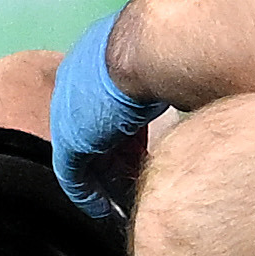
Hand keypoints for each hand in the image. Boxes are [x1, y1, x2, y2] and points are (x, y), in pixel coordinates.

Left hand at [47, 2, 164, 220]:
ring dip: (103, 177)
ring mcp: (66, 110)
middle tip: (128, 179)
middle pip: (90, 129)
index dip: (122, 129)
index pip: (102, 103)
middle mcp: (73, 81)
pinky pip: (73, 174)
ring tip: (121, 197)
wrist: (150, 47)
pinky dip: (87, 194)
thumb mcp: (160, 60)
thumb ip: (160, 77)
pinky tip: (101, 209)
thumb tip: (187, 86)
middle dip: (110, 156)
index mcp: (93, 57)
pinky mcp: (68, 138)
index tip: (138, 148)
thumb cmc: (166, 46)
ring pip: (84, 154)